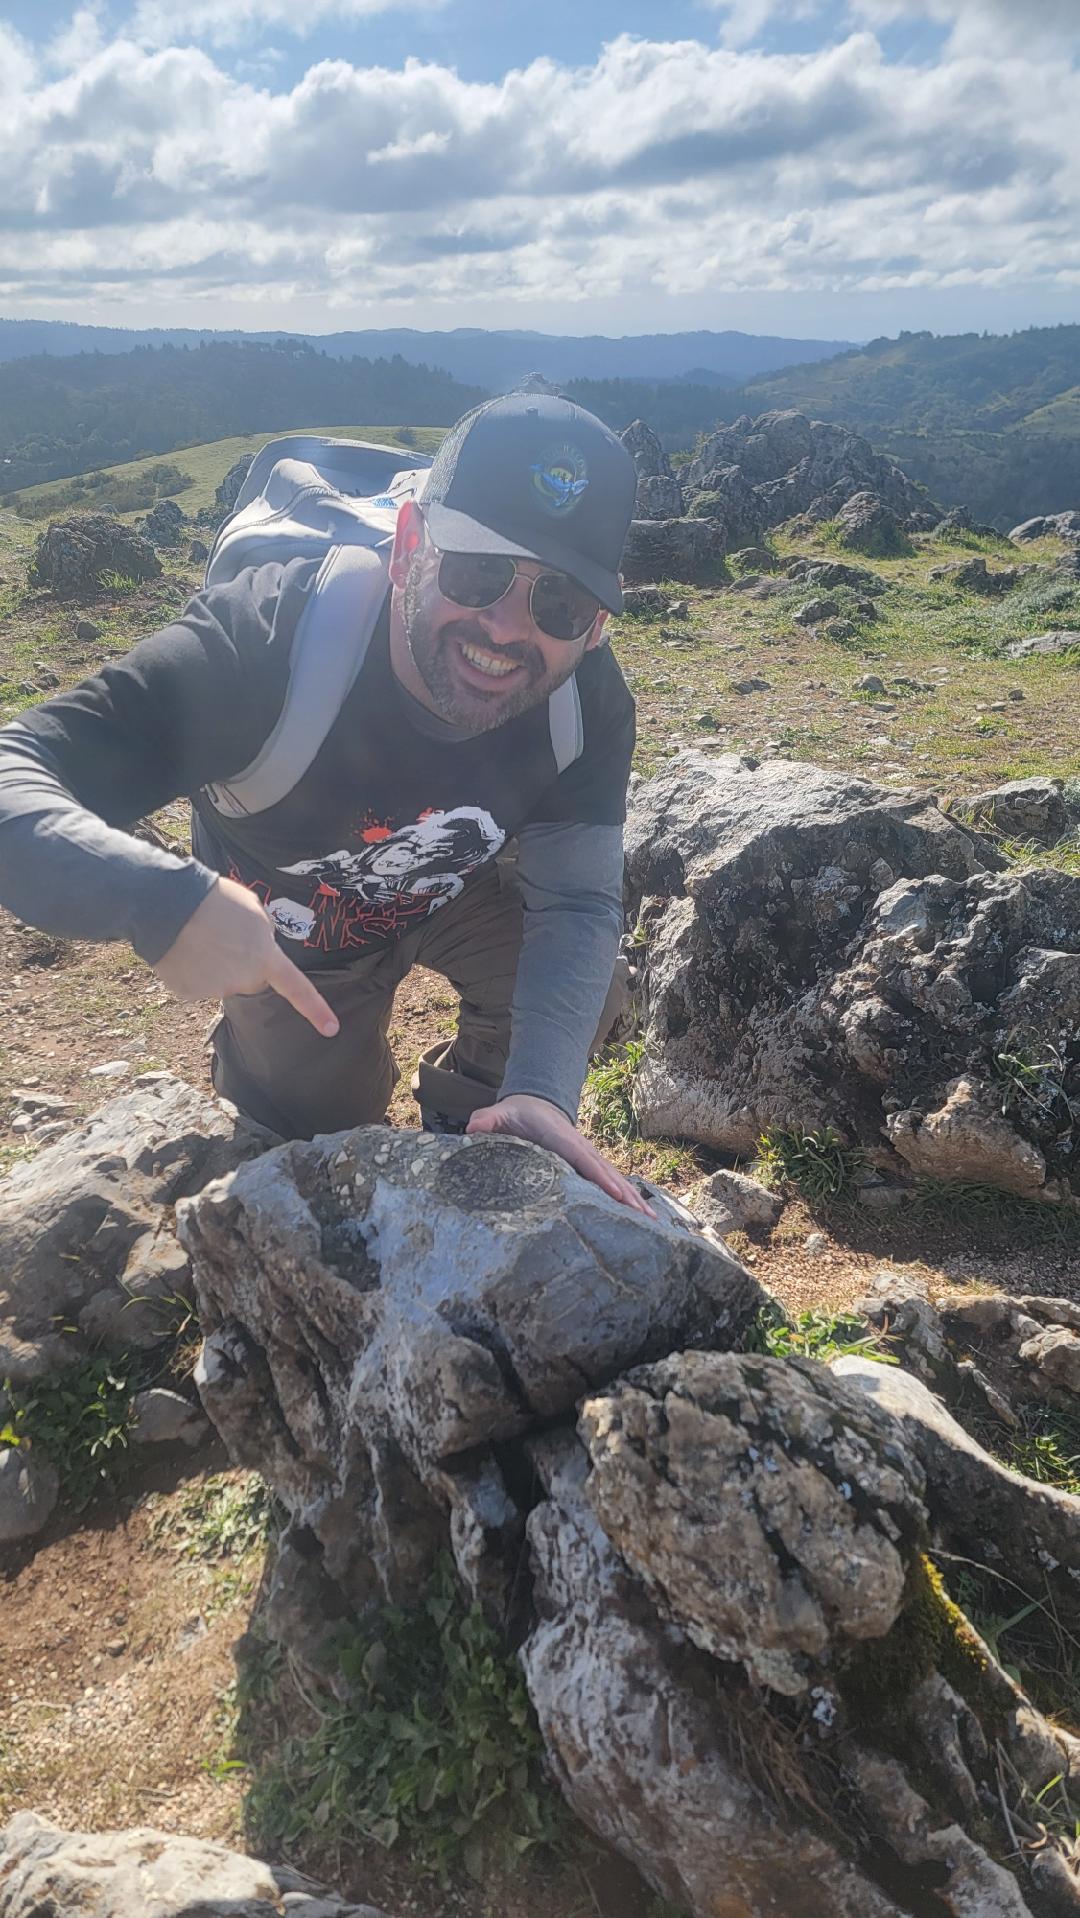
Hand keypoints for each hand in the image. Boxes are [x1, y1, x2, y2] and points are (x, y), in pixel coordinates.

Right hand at [154, 876, 338, 1036]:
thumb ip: (263, 933)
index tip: (331, 1029)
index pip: (297, 988)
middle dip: (243, 963)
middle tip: (225, 935)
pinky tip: (183, 947)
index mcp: (266, 959)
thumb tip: (258, 946)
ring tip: (199, 934)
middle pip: (249, 978)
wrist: (170, 905)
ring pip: (220, 979)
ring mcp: (215, 990)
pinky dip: (189, 968)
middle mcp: (244, 981)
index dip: (315, 1009)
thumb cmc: (217, 901)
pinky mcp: (188, 993)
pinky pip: (194, 981)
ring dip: (214, 962)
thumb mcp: (254, 909)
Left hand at [466, 1093, 656, 1217]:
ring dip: (634, 1201)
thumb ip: (487, 1119)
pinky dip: (628, 1200)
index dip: (601, 1178)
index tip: (618, 1196)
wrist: (534, 1103)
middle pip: (608, 1174)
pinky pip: (612, 1184)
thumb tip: (473, 1127)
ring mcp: (589, 1158)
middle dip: (628, 1196)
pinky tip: (641, 1217)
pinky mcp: (590, 1167)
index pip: (584, 1160)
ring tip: (652, 1224)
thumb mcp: (499, 1114)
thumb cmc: (516, 1114)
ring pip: (615, 1181)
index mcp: (562, 1139)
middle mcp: (582, 1149)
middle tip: (646, 1219)